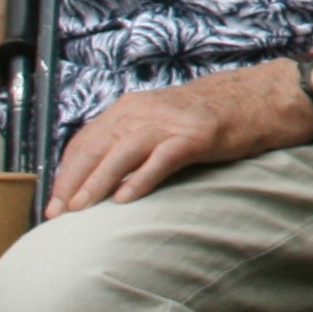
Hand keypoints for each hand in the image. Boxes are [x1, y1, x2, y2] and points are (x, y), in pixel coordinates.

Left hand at [46, 66, 308, 214]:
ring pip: (123, 152)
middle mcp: (144, 111)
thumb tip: (96, 179)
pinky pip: (162, 158)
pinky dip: (142, 178)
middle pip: (97, 147)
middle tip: (57, 214)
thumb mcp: (159, 121)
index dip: (66, 173)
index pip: (85, 141)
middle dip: (73, 182)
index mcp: (130, 108)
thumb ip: (128, 141)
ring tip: (81, 209)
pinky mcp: (196, 136)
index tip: (53, 202)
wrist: (259, 97)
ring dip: (98, 182)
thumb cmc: (207, 117)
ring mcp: (170, 122)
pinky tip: (127, 199)